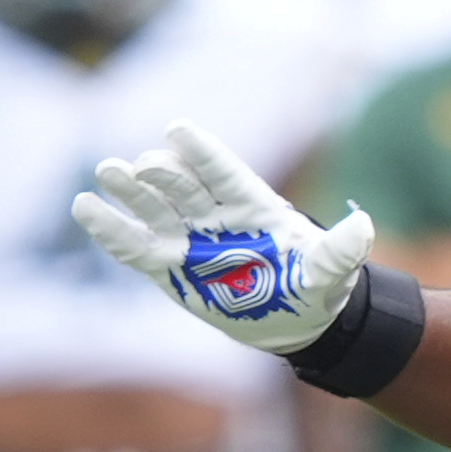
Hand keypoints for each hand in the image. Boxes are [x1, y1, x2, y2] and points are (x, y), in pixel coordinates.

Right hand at [73, 121, 374, 356]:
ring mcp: (190, 240)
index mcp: (253, 206)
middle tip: (138, 166)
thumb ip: (340, 251)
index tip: (178, 131)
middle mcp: (216, 215)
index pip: (224, 173)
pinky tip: (86, 209)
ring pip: (155, 208)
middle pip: (183, 185)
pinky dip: (113, 230)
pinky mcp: (170, 268)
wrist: (295, 320)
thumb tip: (364, 226)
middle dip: (162, 174)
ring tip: (105, 171)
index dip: (202, 153)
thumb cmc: (316, 288)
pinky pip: (136, 247)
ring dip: (130, 192)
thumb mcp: (331, 273)